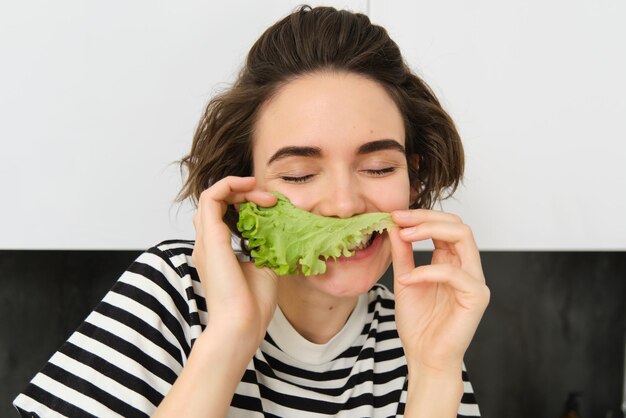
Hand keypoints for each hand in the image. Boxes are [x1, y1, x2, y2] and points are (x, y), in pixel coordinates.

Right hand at [192, 176, 277, 351]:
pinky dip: (229, 186)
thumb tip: (276, 233)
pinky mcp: (211, 238)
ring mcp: (206, 240)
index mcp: (217, 252)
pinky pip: (211, 198)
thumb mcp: (264, 268)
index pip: (221, 214)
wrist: (242, 326)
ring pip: (212, 197)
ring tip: (261, 194)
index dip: (244, 202)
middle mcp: (207, 244)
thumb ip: (264, 248)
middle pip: (216, 203)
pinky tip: (250, 187)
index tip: (271, 205)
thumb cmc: (252, 305)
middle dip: (243, 193)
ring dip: (237, 188)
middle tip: (270, 200)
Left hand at [388, 209, 489, 376]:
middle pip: (457, 224)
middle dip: (426, 216)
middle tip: (398, 218)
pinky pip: (454, 273)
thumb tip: (394, 225)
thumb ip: (402, 254)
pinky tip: (406, 279)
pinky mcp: (476, 297)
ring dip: (430, 230)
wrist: (424, 357)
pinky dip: (426, 271)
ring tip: (403, 235)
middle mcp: (467, 267)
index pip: (445, 225)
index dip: (421, 216)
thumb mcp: (404, 280)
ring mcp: (475, 280)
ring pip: (463, 237)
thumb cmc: (418, 323)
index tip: (394, 214)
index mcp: (452, 261)